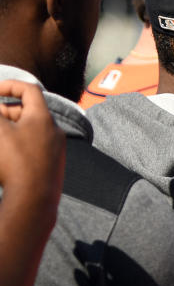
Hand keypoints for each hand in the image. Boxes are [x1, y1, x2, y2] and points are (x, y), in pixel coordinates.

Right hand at [0, 80, 64, 231]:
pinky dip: (20, 142)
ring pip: (31, 129)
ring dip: (11, 127)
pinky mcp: (53, 164)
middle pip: (29, 110)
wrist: (34, 200)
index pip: (29, 89)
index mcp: (43, 118)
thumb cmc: (15, 162)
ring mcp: (56, 149)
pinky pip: (35, 145)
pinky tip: (6, 151)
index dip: (9, 85)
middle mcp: (55, 131)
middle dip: (5, 110)